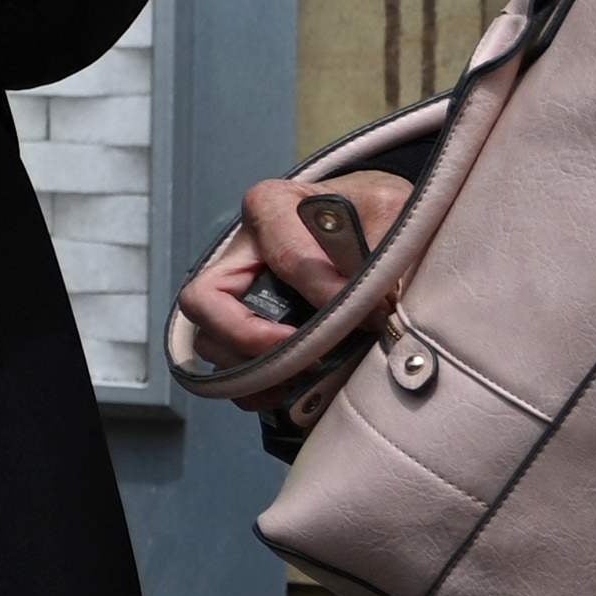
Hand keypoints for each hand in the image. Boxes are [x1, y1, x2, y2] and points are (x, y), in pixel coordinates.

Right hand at [181, 169, 411, 393]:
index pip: (287, 256)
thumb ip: (387, 248)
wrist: (365, 219)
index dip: (327, 292)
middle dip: (250, 337)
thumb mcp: (389, 209)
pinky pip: (227, 368)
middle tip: (305, 354)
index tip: (372, 315)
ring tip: (306, 375)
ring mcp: (233, 294)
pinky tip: (294, 389)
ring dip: (253, 368)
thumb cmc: (370, 211)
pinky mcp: (242, 327)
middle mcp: (238, 252)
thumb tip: (381, 306)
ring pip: (209, 341)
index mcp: (270, 206)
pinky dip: (255, 388)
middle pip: (206, 302)